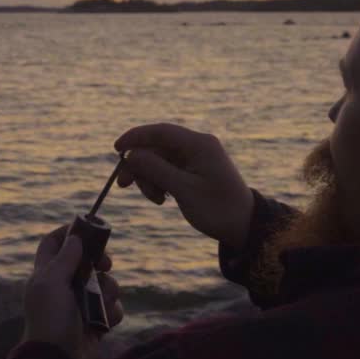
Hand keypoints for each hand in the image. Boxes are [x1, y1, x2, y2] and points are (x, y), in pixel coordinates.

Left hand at [22, 225, 122, 358]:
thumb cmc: (50, 319)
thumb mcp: (51, 283)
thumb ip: (64, 258)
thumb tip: (74, 238)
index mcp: (47, 274)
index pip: (53, 244)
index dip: (68, 233)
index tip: (87, 228)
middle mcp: (63, 286)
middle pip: (87, 261)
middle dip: (100, 261)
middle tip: (106, 263)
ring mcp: (81, 304)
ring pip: (105, 284)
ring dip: (108, 292)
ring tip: (101, 304)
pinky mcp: (96, 321)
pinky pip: (112, 308)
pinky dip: (112, 313)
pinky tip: (105, 321)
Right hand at [115, 123, 253, 248]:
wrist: (243, 226)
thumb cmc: (218, 209)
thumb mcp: (183, 190)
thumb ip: (156, 169)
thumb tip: (131, 154)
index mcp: (200, 144)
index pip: (161, 131)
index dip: (136, 137)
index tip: (116, 149)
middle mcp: (197, 146)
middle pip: (157, 147)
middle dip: (140, 165)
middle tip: (124, 185)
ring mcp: (195, 158)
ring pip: (159, 160)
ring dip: (150, 178)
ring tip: (156, 200)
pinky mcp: (193, 170)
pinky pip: (167, 169)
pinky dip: (159, 182)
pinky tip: (162, 199)